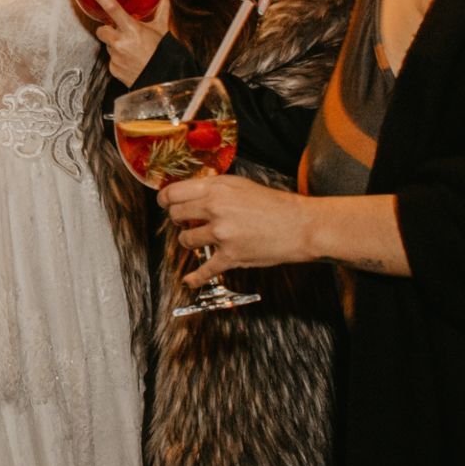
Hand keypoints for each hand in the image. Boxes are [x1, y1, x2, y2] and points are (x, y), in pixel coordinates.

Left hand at [85, 0, 169, 86]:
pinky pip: (110, 59)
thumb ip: (162, 8)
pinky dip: (118, 59)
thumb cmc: (165, 53)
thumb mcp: (162, 29)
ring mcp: (115, 57)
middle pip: (102, 29)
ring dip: (116, 45)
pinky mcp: (113, 69)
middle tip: (123, 33)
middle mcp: (121, 43)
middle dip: (109, 30)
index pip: (112, 7)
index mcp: (132, 29)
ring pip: (107, 45)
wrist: (165, 81)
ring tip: (132, 50)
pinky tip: (130, 61)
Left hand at [156, 174, 313, 285]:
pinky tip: (189, 280)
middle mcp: (215, 209)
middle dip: (177, 219)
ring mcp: (221, 234)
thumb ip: (213, 188)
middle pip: (175, 215)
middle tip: (183, 221)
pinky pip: (204, 270)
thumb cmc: (273, 204)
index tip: (164, 203)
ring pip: (186, 240)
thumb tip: (190, 192)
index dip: (165, 199)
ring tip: (198, 239)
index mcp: (216, 189)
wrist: (300, 225)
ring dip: (189, 241)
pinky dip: (195, 277)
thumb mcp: (240, 185)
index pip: (174, 193)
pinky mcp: (230, 256)